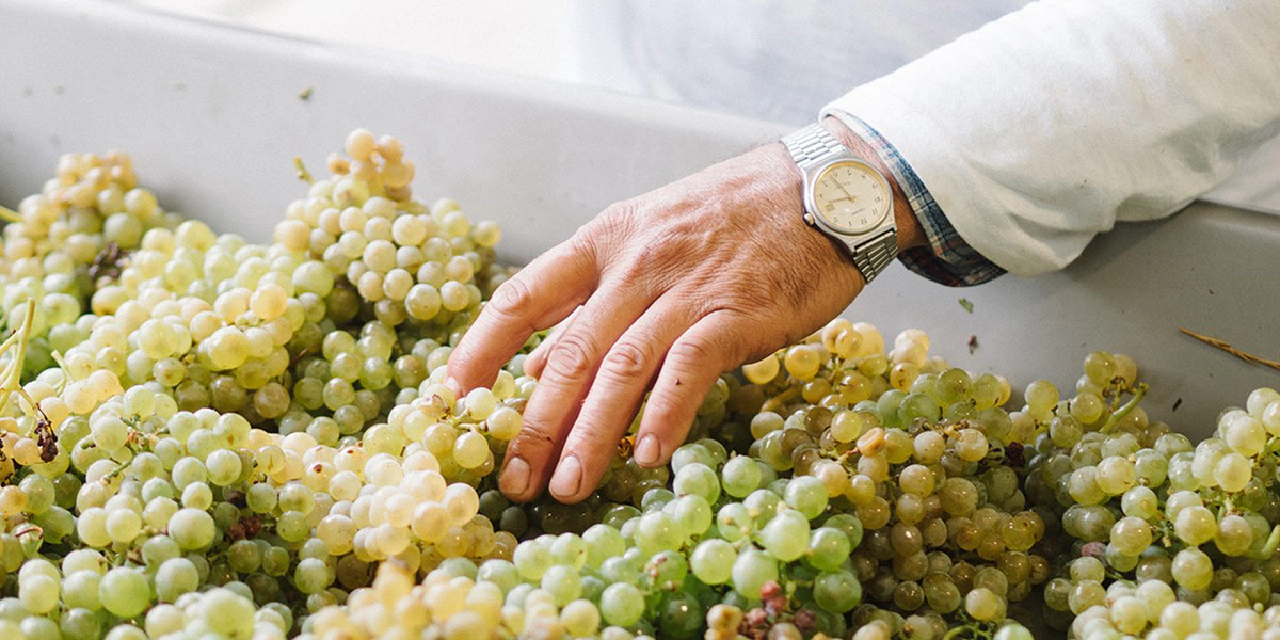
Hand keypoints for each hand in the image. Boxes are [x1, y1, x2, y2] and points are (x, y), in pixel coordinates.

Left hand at [446, 119, 920, 502]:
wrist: (823, 186)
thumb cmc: (734, 219)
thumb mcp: (651, 236)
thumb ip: (600, 297)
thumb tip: (545, 360)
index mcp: (605, 241)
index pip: (524, 296)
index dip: (483, 347)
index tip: (453, 395)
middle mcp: (634, 265)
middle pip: (569, 351)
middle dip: (534, 422)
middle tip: (512, 479)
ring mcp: (685, 290)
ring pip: (620, 369)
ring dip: (589, 434)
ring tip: (566, 487)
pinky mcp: (736, 315)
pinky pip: (687, 371)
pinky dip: (664, 416)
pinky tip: (646, 458)